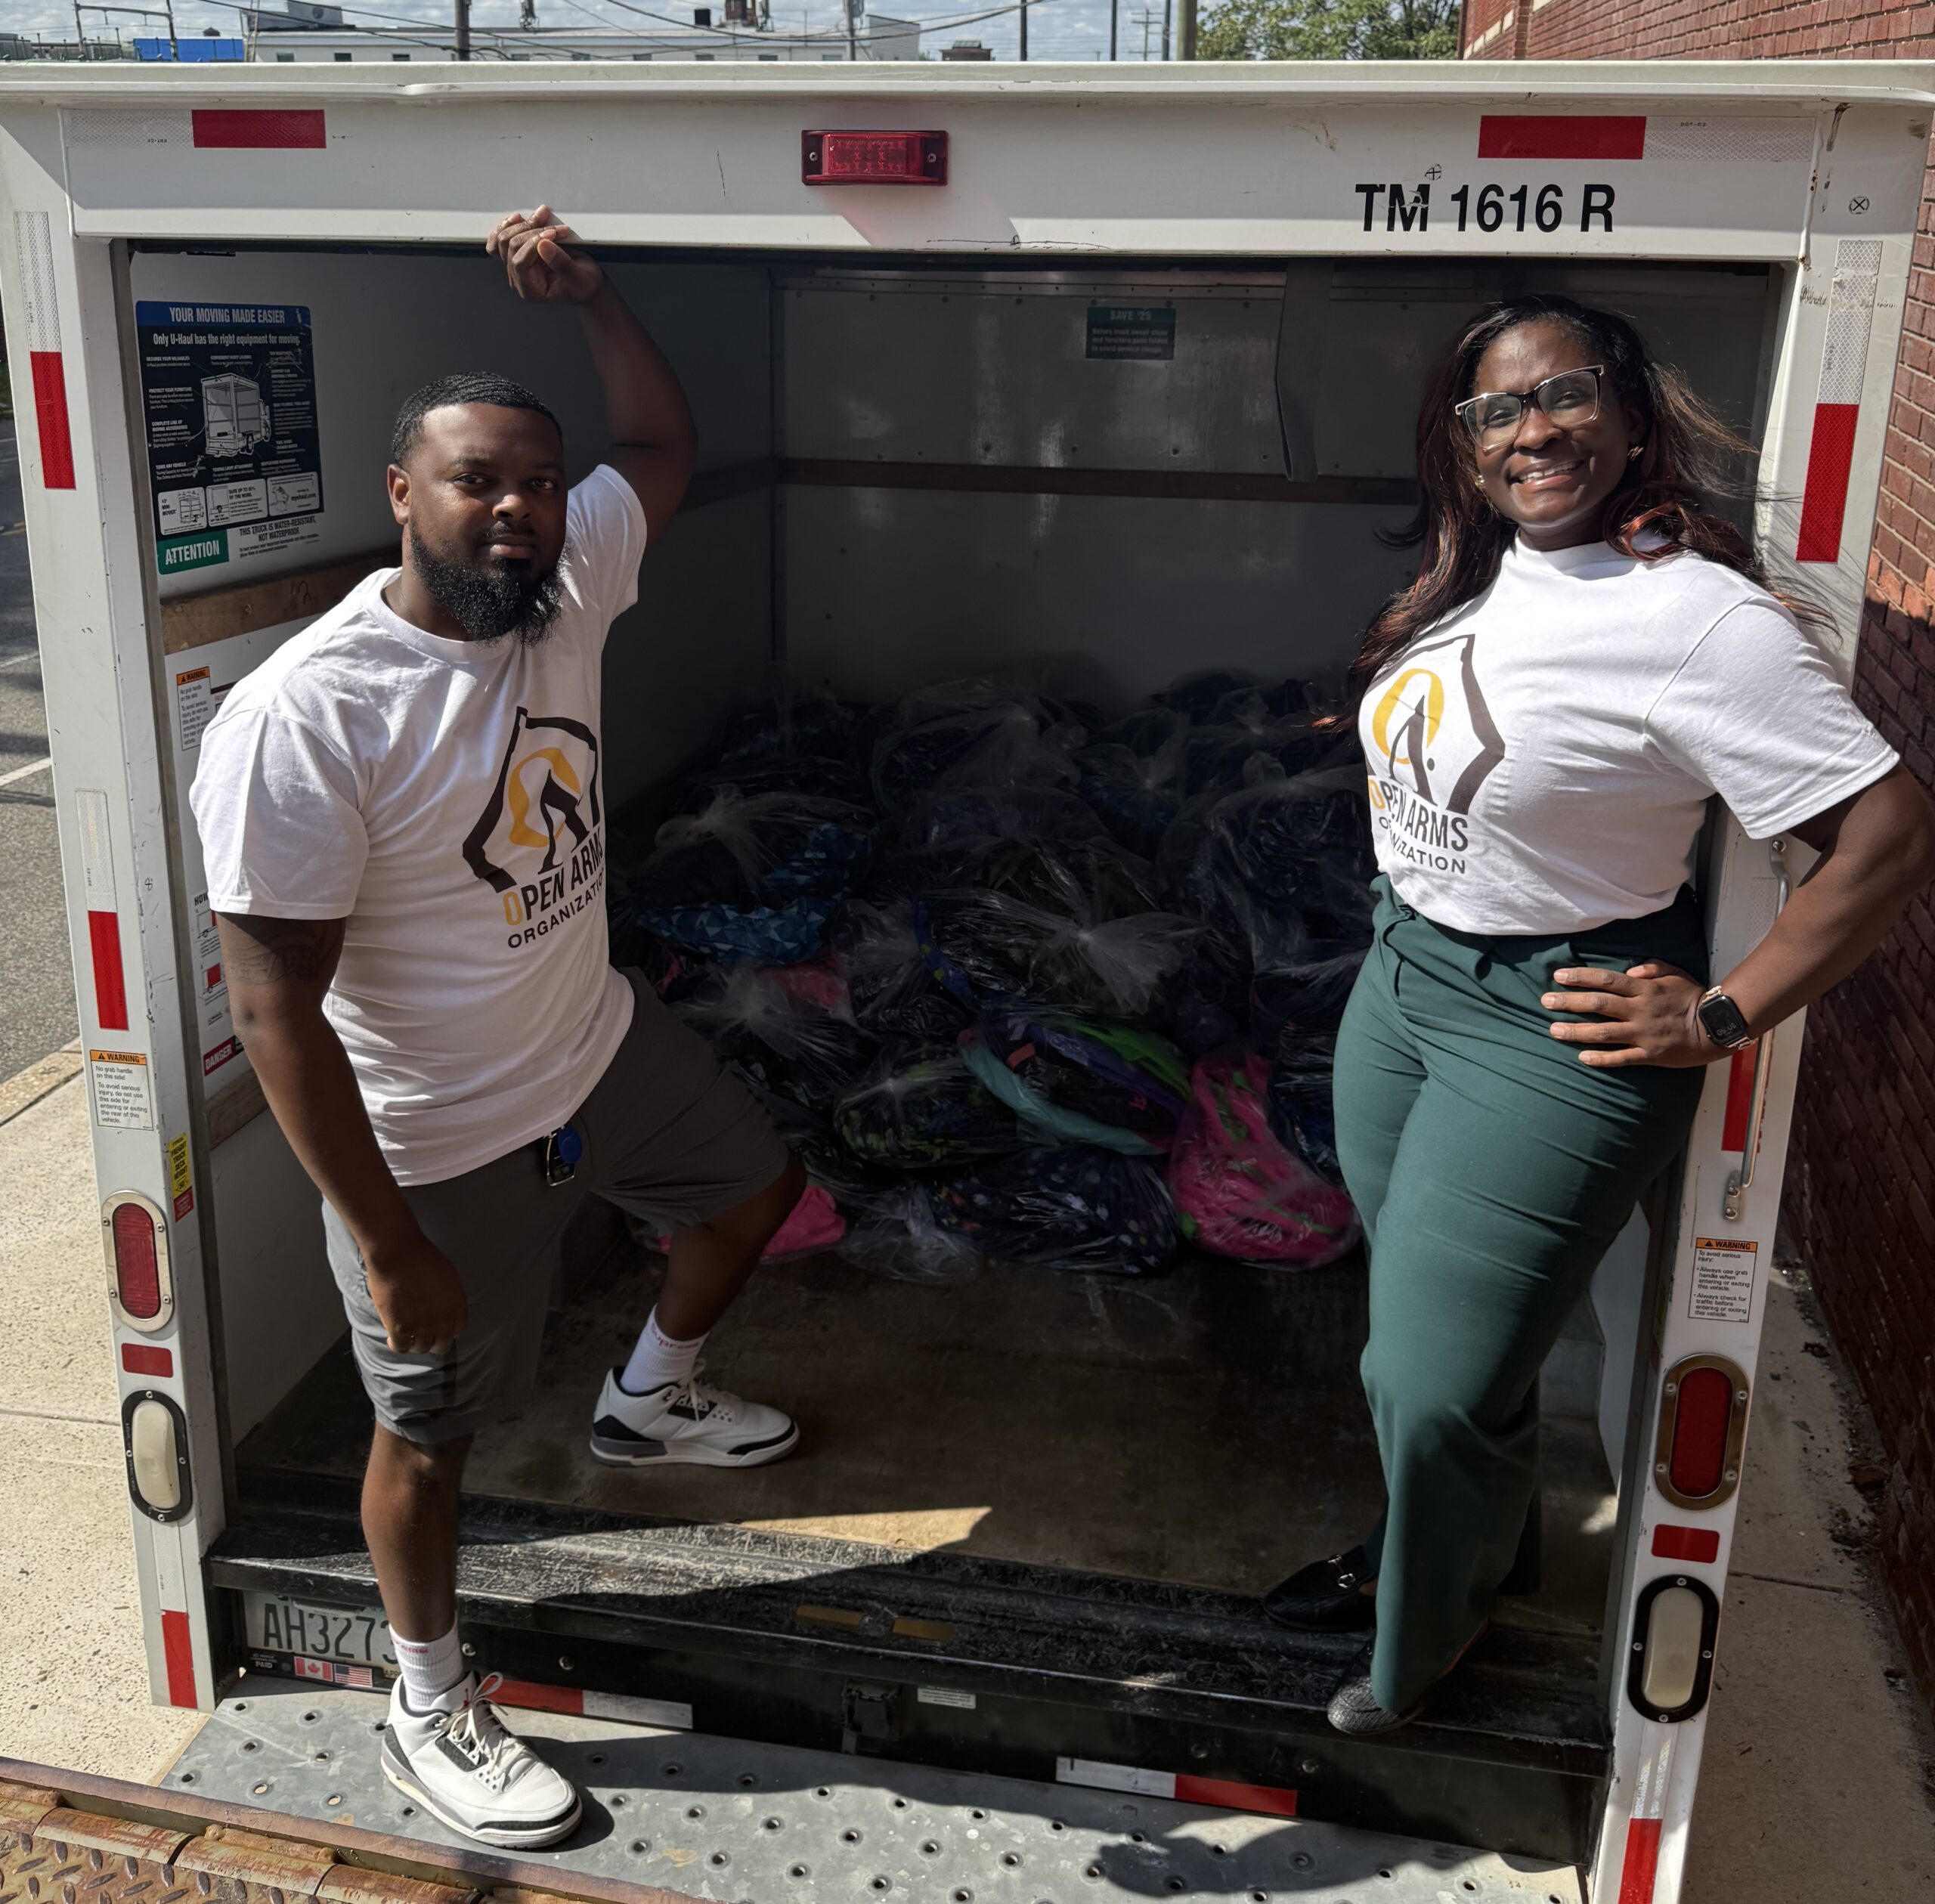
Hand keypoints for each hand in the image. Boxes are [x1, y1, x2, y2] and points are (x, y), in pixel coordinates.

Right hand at [362, 1230, 467, 1355]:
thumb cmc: (422, 1257)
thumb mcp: (448, 1277)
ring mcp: (421, 1326)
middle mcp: (442, 1320)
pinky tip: (393, 1338)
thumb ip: (450, 1297)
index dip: (448, 1330)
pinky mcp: (400, 1328)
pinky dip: (397, 1345)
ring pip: (421, 1348)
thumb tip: (445, 1308)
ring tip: (408, 1336)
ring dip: (415, 1344)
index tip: (440, 1328)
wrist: (398, 1254)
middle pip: (442, 1344)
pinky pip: (401, 1348)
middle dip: (434, 1341)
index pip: (458, 1330)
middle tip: (423, 1335)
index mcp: (457, 1306)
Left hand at [487, 204, 604, 304]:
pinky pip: (500, 239)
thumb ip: (561, 264)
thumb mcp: (579, 278)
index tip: (551, 233)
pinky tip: (517, 219)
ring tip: (542, 217)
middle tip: (553, 226)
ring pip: (503, 240)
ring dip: (522, 224)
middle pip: (510, 248)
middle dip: (531, 231)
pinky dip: (508, 226)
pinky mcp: (519, 253)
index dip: (532, 244)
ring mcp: (516, 265)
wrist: (585, 282)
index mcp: (530, 290)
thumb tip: (543, 245)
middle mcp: (518, 278)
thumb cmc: (583, 285)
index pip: (519, 263)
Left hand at [1542, 960, 1723, 1068]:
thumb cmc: (1693, 997)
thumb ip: (1652, 967)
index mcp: (1644, 989)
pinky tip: (1582, 1057)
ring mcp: (1643, 1034)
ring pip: (1603, 1033)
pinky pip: (1621, 1058)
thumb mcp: (1675, 973)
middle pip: (1597, 1005)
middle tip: (1545, 1002)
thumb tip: (1630, 970)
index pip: (1606, 980)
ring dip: (1576, 1031)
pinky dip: (1601, 1058)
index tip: (1558, 976)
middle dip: (1568, 1003)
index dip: (1580, 977)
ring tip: (1553, 1030)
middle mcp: (1640, 1010)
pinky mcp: (1650, 1055)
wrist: (1717, 1026)